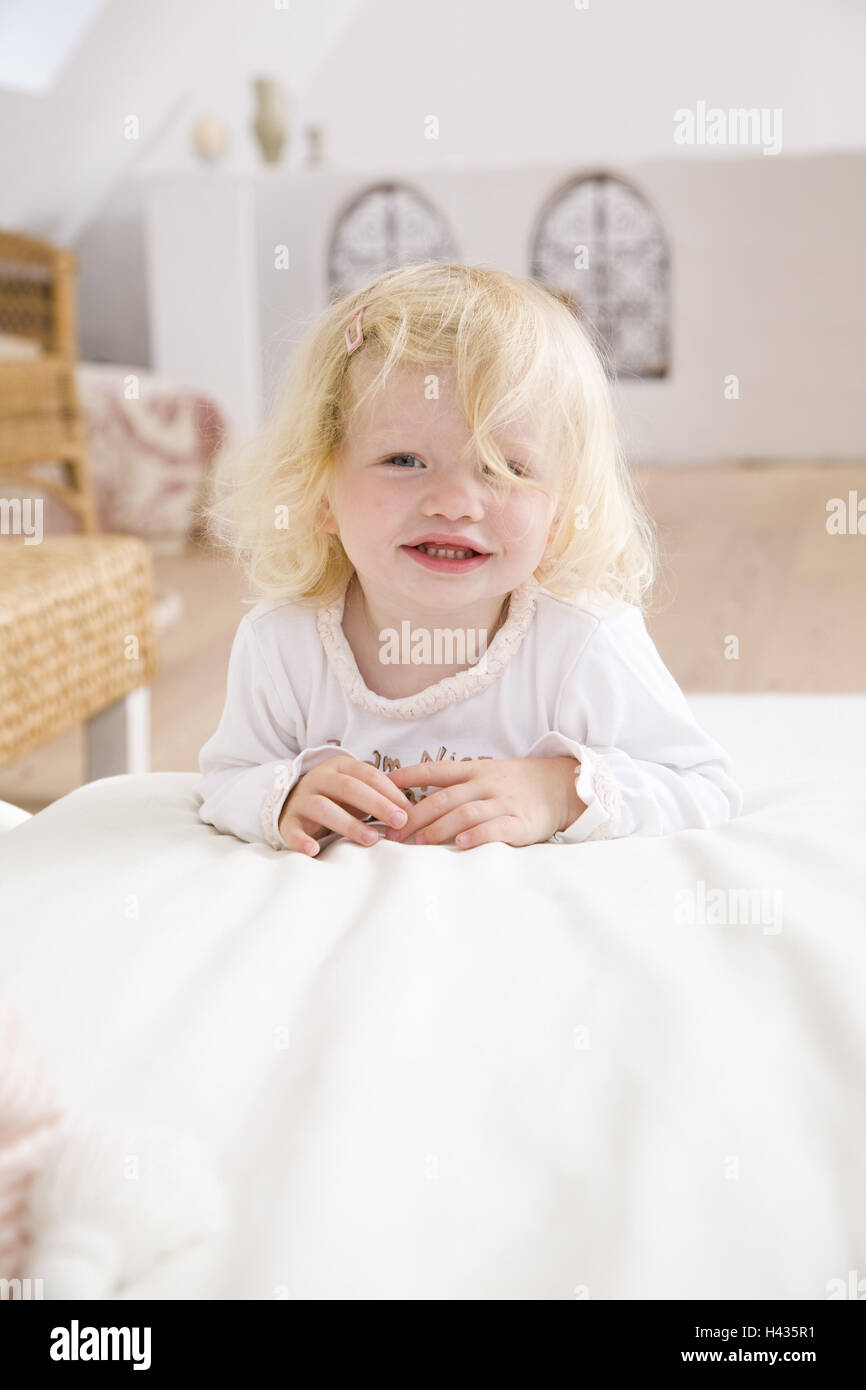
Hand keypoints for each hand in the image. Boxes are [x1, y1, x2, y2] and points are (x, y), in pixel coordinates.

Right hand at [278, 754, 413, 855]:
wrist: (292, 803)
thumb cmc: (336, 799)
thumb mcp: (356, 790)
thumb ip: (379, 795)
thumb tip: (412, 810)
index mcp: (338, 766)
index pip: (367, 774)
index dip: (389, 791)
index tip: (408, 810)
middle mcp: (318, 778)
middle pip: (348, 788)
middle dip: (377, 805)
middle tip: (399, 822)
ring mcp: (301, 800)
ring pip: (322, 807)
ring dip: (348, 823)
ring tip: (370, 839)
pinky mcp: (287, 821)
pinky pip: (292, 830)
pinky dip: (301, 840)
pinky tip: (313, 850)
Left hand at [382, 756, 585, 848]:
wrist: (560, 787)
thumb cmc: (515, 785)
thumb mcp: (486, 775)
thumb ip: (456, 785)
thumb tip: (414, 799)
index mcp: (474, 770)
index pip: (435, 771)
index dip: (407, 777)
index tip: (381, 786)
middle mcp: (486, 784)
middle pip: (444, 798)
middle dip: (415, 816)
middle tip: (393, 833)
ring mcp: (503, 802)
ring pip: (465, 813)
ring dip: (439, 828)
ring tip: (418, 843)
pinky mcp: (520, 822)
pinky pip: (496, 828)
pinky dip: (477, 836)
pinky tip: (460, 845)